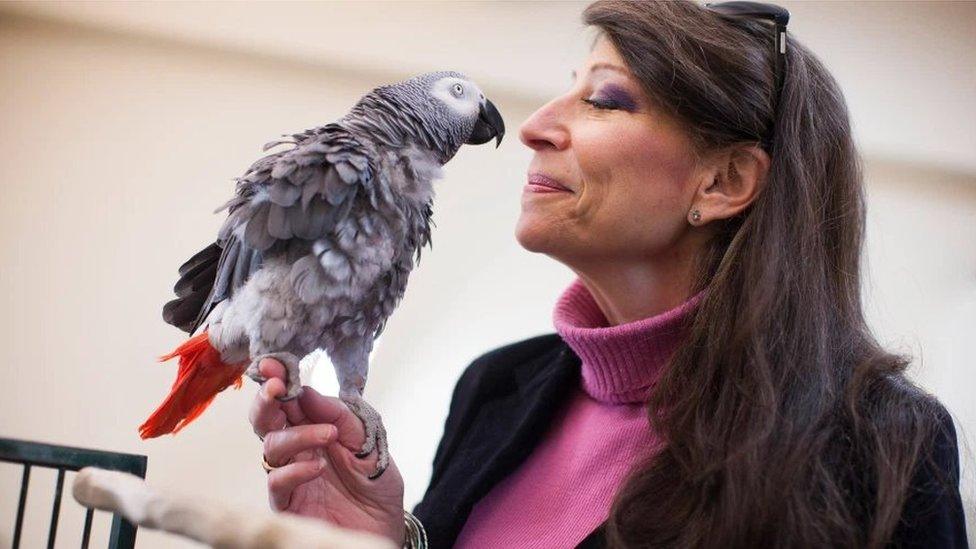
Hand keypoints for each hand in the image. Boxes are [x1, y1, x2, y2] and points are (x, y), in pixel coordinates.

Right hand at [248, 358, 405, 543]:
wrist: (386, 526)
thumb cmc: (375, 483)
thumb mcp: (367, 440)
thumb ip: (339, 415)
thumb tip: (307, 390)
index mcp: (312, 427)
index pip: (287, 399)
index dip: (277, 379)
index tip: (274, 364)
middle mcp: (296, 449)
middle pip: (265, 420)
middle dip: (267, 400)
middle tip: (278, 387)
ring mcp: (290, 475)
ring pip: (271, 447)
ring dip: (298, 434)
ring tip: (327, 435)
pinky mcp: (288, 504)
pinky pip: (278, 483)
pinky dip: (295, 471)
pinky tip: (317, 467)